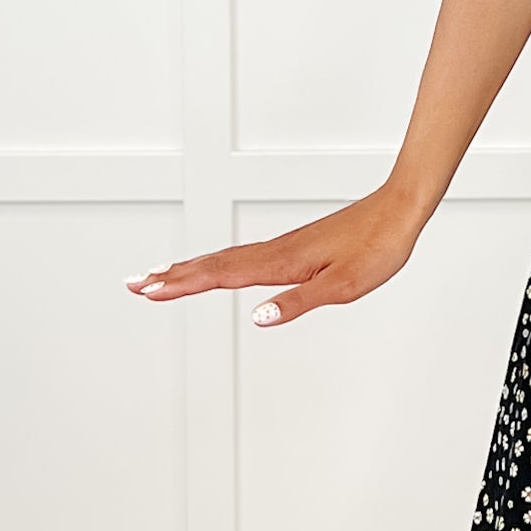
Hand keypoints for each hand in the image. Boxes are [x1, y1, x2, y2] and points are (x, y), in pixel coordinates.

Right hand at [126, 188, 422, 327]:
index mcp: (281, 263)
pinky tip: (212, 268)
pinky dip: (216, 263)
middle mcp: (274, 252)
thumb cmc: (377, 248)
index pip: (220, 276)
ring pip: (223, 259)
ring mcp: (281, 247)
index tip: (147, 291)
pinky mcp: (291, 247)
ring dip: (187, 268)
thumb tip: (258, 319)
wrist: (398, 212)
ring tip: (157, 276)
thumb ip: (298, 303)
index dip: (181, 285)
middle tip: (132, 284)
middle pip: (211, 265)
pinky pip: (241, 256)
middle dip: (170, 277)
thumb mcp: (343, 286)